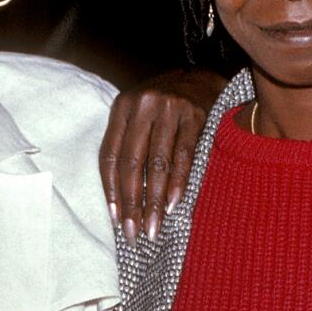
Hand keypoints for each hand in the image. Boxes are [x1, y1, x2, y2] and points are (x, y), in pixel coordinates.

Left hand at [100, 69, 226, 243]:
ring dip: (155, 200)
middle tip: (134, 232)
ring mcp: (170, 108)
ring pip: (158, 163)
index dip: (111, 190)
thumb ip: (126, 145)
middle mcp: (143, 105)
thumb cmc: (163, 107)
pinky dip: (178, 184)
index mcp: (122, 107)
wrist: (201, 78)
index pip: (109, 155)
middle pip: (132, 162)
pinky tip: (174, 205)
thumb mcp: (138, 116)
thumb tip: (119, 199)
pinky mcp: (195, 115)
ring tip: (153, 227)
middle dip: (132, 202)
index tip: (115, 219)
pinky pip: (184, 156)